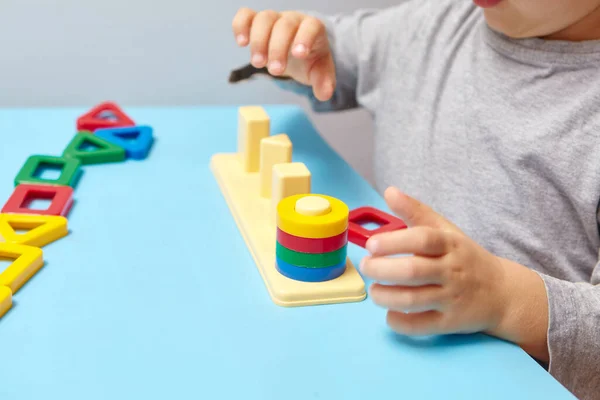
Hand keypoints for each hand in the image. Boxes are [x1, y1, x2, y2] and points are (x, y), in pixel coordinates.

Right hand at [231, 8, 335, 100]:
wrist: (298, 52)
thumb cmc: (309, 60)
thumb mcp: (320, 72)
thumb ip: (324, 82)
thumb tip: (324, 94)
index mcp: (313, 29)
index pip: (311, 26)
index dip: (304, 38)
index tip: (298, 55)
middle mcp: (293, 20)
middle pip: (284, 25)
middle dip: (278, 48)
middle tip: (275, 71)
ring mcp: (274, 19)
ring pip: (264, 19)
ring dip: (258, 41)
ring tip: (258, 64)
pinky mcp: (256, 22)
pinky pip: (246, 15)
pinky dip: (240, 26)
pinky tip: (242, 43)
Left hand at [360, 187, 509, 335]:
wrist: (503, 293)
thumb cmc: (464, 257)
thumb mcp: (446, 231)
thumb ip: (416, 211)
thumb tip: (389, 191)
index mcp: (450, 244)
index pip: (422, 239)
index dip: (394, 242)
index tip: (371, 245)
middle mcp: (452, 271)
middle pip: (413, 271)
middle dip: (382, 270)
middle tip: (366, 267)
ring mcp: (452, 298)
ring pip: (413, 300)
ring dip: (386, 296)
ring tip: (374, 291)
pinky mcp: (451, 323)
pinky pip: (421, 326)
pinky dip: (400, 322)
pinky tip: (389, 314)